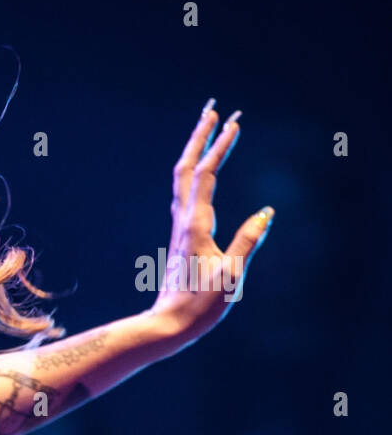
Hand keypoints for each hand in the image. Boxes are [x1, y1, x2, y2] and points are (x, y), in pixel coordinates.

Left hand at [148, 99, 274, 346]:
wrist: (167, 325)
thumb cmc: (200, 304)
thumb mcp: (231, 274)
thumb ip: (248, 241)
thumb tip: (267, 213)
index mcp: (196, 225)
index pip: (206, 175)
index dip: (219, 146)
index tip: (233, 122)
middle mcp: (183, 221)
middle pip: (186, 168)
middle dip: (200, 137)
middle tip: (214, 110)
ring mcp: (179, 229)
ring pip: (182, 180)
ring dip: (194, 151)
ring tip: (208, 130)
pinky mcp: (181, 238)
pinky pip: (185, 196)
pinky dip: (194, 174)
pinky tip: (200, 174)